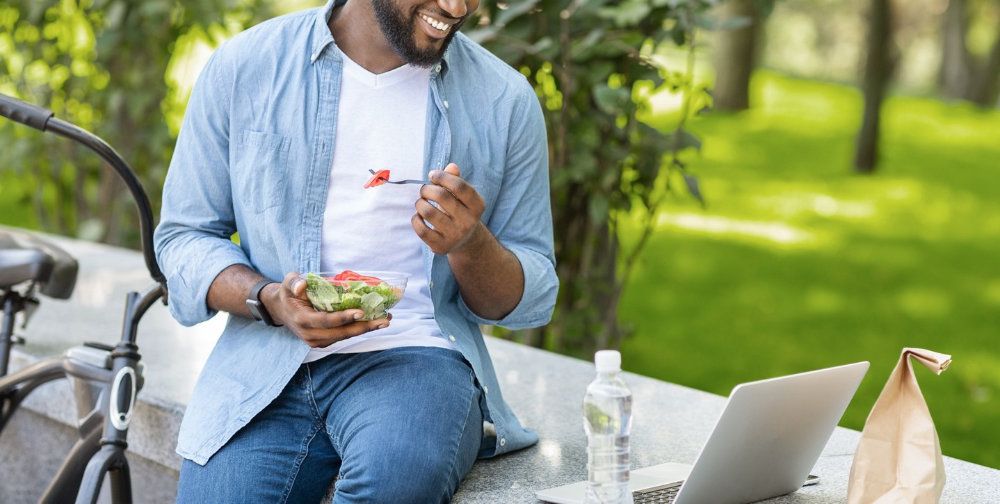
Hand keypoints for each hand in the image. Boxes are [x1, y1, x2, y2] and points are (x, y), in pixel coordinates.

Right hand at [262, 272, 390, 347]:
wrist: (281, 310)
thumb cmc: (288, 293)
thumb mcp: (287, 283)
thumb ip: (293, 282)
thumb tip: (302, 285)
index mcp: (302, 320)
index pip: (326, 321)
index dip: (344, 318)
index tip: (361, 312)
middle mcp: (310, 335)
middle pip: (341, 333)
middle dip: (364, 326)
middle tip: (384, 319)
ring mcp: (317, 341)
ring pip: (345, 336)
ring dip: (366, 329)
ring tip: (385, 320)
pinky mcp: (324, 341)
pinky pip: (343, 336)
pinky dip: (358, 329)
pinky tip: (373, 321)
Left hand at [412, 163, 486, 254]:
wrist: (464, 241)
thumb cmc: (460, 210)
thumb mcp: (462, 196)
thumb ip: (456, 179)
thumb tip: (451, 166)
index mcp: (477, 205)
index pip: (459, 186)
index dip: (442, 176)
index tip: (433, 175)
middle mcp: (469, 222)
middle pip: (441, 196)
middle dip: (427, 189)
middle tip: (424, 190)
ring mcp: (455, 236)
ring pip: (428, 212)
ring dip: (419, 203)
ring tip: (421, 203)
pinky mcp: (441, 246)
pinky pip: (421, 229)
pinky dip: (416, 219)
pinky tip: (419, 217)